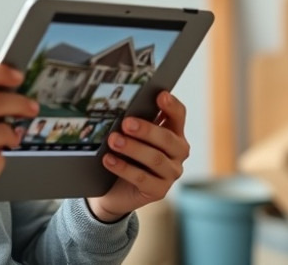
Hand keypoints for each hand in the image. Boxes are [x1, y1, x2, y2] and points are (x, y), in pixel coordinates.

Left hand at [86, 91, 189, 221]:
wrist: (114, 189)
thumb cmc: (125, 155)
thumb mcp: (130, 136)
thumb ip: (133, 122)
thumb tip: (121, 105)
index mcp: (173, 132)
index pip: (178, 115)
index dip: (171, 105)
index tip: (160, 95)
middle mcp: (177, 152)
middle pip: (167, 138)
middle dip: (146, 130)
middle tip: (126, 123)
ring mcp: (171, 173)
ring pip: (155, 159)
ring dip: (133, 148)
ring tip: (113, 140)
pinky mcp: (159, 191)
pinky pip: (142, 178)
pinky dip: (124, 168)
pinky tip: (109, 160)